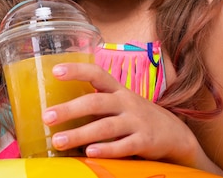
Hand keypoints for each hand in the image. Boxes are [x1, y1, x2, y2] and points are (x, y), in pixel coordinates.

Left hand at [42, 62, 200, 166]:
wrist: (175, 134)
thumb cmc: (136, 117)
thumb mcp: (120, 103)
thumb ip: (97, 102)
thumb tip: (59, 108)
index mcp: (118, 90)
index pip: (96, 73)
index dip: (77, 70)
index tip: (55, 71)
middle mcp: (126, 102)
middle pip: (95, 102)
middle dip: (70, 109)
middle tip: (47, 117)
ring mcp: (136, 121)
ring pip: (105, 127)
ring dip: (80, 134)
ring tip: (58, 141)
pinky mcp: (145, 141)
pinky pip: (123, 146)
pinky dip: (106, 149)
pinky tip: (89, 153)